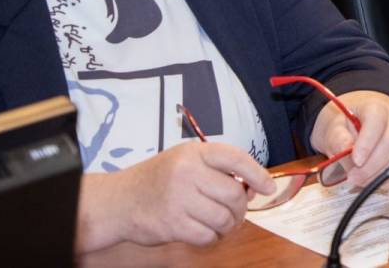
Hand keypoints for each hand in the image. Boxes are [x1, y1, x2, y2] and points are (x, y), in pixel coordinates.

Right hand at [75, 141, 274, 251]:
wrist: (120, 200)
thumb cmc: (159, 180)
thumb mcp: (185, 161)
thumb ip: (216, 169)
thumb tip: (252, 187)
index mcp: (194, 152)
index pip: (235, 159)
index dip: (257, 174)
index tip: (268, 187)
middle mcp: (187, 172)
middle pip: (234, 193)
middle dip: (241, 208)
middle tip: (237, 212)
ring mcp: (178, 198)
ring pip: (223, 217)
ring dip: (228, 225)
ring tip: (221, 223)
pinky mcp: (172, 224)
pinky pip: (207, 235)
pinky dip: (212, 237)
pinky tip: (205, 231)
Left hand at [310, 90, 388, 188]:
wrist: (355, 129)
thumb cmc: (346, 128)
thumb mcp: (334, 129)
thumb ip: (337, 138)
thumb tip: (345, 148)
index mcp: (375, 108)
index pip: (376, 120)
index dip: (367, 142)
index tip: (356, 160)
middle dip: (371, 165)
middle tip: (353, 177)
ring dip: (379, 174)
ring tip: (360, 179)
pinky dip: (388, 181)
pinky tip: (372, 180)